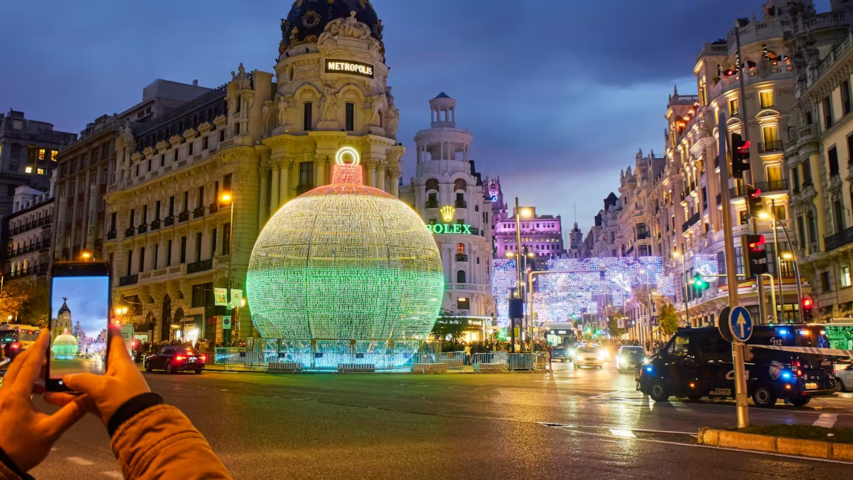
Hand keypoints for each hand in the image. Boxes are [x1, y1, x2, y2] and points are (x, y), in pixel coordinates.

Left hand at [0, 329, 88, 472]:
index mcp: (16, 395)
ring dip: (28, 367)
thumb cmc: (22, 448)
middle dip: (32, 352)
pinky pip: (10, 386)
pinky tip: (35, 389)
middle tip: (47, 344)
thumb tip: (91, 397)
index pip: (30, 365)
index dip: (39, 347)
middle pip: (18, 366)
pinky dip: (23, 380)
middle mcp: (4, 394)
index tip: (46, 332)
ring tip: (44, 366)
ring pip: (12, 375)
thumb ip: (71, 412)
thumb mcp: (51, 431)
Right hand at [45, 327, 149, 426]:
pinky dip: (70, 398)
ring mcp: (109, 388)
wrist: (137, 426)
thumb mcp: (103, 387)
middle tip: (58, 352)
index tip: (97, 319)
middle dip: (77, 358)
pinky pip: (84, 397)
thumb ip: (83, 380)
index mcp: (121, 361)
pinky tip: (51, 397)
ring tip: (47, 378)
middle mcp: (115, 372)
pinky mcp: (103, 403)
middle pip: (94, 361)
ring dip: (69, 381)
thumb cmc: (125, 398)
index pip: (114, 340)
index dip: (107, 329)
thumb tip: (67, 378)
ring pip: (86, 381)